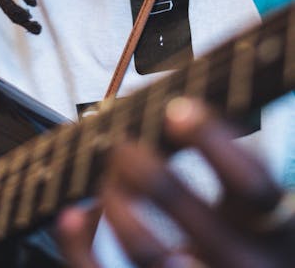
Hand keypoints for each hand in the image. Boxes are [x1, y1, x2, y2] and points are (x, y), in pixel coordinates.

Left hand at [57, 98, 294, 267]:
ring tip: (108, 176)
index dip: (214, 143)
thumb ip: (237, 157)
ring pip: (151, 256)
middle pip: (196, 221)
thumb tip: (188, 95)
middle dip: (150, 174)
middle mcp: (246, 264)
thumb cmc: (247, 234)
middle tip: (125, 145)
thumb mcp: (259, 201)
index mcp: (274, 227)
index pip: (254, 185)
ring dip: (117, 205)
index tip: (177, 109)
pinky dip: (79, 247)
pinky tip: (72, 214)